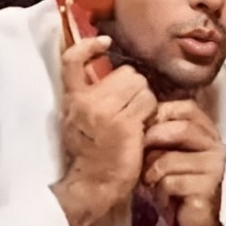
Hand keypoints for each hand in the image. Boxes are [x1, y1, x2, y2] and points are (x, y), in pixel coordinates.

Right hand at [51, 35, 156, 225]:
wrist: (93, 184)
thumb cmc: (93, 156)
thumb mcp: (81, 122)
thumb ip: (92, 99)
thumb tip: (112, 79)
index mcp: (73, 99)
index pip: (72, 60)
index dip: (88, 46)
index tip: (103, 41)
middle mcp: (86, 101)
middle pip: (127, 73)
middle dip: (136, 87)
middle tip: (133, 109)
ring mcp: (105, 111)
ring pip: (142, 86)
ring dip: (147, 101)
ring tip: (139, 120)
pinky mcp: (124, 123)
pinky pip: (150, 103)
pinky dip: (153, 113)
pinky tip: (145, 128)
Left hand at [141, 100, 225, 225]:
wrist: (187, 222)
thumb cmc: (171, 184)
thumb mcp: (161, 151)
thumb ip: (156, 130)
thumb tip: (137, 113)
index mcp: (207, 132)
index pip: (187, 108)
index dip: (159, 115)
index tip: (144, 131)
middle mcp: (216, 146)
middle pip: (180, 129)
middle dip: (152, 143)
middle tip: (142, 160)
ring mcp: (216, 167)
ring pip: (169, 159)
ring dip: (152, 174)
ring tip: (154, 183)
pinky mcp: (209, 188)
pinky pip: (171, 182)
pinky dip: (160, 192)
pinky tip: (165, 198)